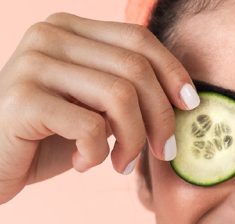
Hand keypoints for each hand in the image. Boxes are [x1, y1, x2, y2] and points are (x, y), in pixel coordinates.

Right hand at [0, 13, 197, 203]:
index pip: (139, 39)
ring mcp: (33, 64)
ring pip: (119, 96)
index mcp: (70, 28)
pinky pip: (90, 126)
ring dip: (133, 140)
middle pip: (135, 69)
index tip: (190, 106)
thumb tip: (186, 99)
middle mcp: (49, 36)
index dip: (173, 73)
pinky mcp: (23, 99)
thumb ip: (128, 90)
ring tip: (122, 162)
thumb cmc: (48, 136)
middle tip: (163, 150)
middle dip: (160, 116)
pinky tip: (83, 163)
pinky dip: (97, 153)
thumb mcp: (94, 104)